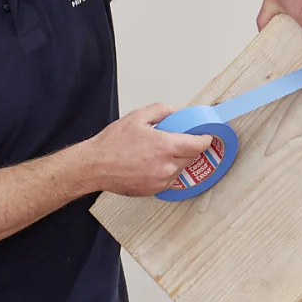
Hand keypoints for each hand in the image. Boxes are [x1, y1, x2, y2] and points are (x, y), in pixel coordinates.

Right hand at [85, 103, 217, 196]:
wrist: (95, 166)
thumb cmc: (112, 144)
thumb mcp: (138, 117)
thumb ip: (162, 111)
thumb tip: (177, 112)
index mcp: (164, 146)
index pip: (198, 145)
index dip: (205, 139)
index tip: (206, 136)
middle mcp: (166, 166)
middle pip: (192, 157)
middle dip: (190, 148)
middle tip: (181, 140)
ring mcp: (161, 180)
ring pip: (181, 169)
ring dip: (178, 160)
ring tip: (161, 151)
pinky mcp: (154, 190)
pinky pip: (170, 179)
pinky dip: (167, 170)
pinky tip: (154, 163)